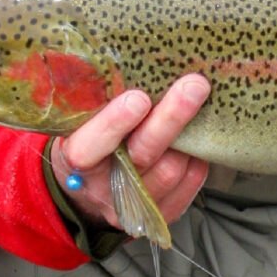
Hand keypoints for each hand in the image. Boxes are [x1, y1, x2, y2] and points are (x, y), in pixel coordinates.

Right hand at [49, 74, 211, 231]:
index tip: (138, 98)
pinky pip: (188, 186)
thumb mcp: (79, 124)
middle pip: (143, 155)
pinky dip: (198, 160)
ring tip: (200, 106)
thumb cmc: (89, 142)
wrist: (90, 191)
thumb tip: (139, 62)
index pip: (89, 147)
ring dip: (189, 138)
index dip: (114, 124)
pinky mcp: (161, 215)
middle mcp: (103, 188)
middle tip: (194, 85)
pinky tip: (198, 140)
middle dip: (171, 118)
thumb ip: (98, 102)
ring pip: (171, 171)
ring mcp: (134, 206)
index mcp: (75, 161)